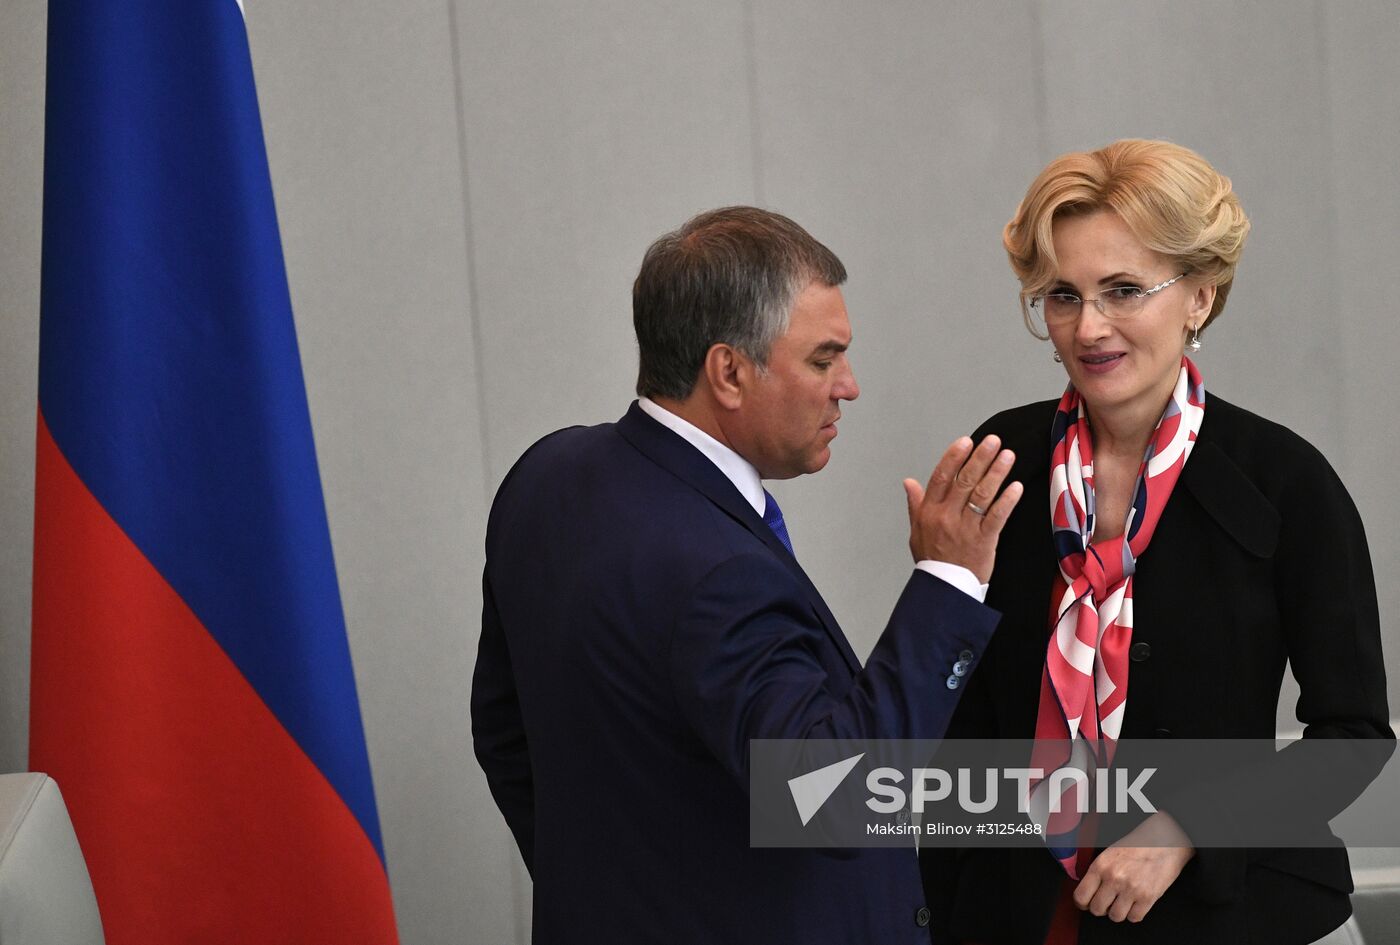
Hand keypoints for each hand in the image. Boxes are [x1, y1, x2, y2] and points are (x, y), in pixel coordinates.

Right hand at [903, 436, 1021, 582]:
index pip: (941, 477)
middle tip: (993, 441)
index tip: (966, 441)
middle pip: (964, 481)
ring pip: (982, 494)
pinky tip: (1016, 487)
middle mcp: (946, 516)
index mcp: (929, 511)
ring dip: (996, 473)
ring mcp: (965, 528)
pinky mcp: (984, 541)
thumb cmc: (932, 559)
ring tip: (1007, 456)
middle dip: (980, 458)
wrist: (944, 589)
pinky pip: (997, 516)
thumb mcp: (916, 530)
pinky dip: (1007, 501)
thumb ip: (916, 503)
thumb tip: (908, 481)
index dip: (954, 457)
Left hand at [1074, 812, 1195, 922]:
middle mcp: (1113, 878)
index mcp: (1100, 866)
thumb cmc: (1137, 845)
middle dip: (1101, 909)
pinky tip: (1135, 904)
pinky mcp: (1148, 898)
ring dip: (1118, 912)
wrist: (1165, 841)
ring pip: (1115, 917)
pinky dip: (1134, 914)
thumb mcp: (1109, 853)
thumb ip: (1097, 872)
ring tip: (1122, 902)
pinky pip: (1134, 918)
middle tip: (1107, 903)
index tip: (1086, 904)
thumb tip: (1088, 892)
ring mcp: (1131, 889)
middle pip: (1097, 909)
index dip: (1082, 903)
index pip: (1081, 896)